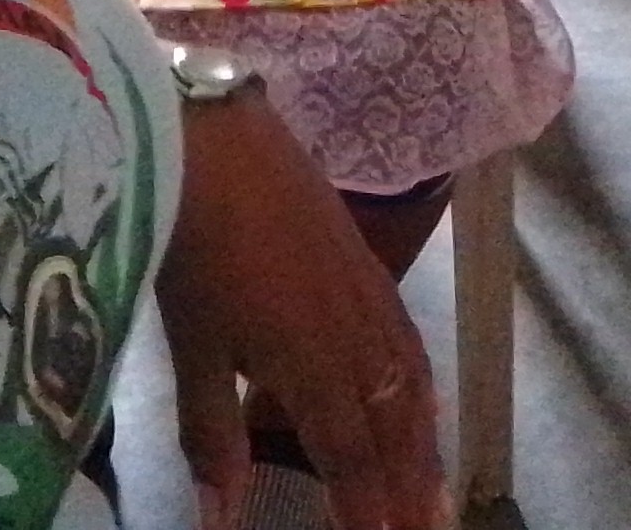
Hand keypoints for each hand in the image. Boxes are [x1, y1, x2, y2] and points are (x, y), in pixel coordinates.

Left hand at [158, 92, 445, 529]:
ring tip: (435, 489)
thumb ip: (212, 433)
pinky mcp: (364, 260)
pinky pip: (408, 339)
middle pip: (393, 425)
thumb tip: (223, 517)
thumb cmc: (195, 246)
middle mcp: (355, 336)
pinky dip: (420, 384)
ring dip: (424, 442)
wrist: (216, 138)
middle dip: (410, 485)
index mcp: (312, 365)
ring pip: (409, 384)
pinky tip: (421, 397)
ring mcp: (367, 294)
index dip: (367, 506)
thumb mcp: (194, 346)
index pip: (349, 454)